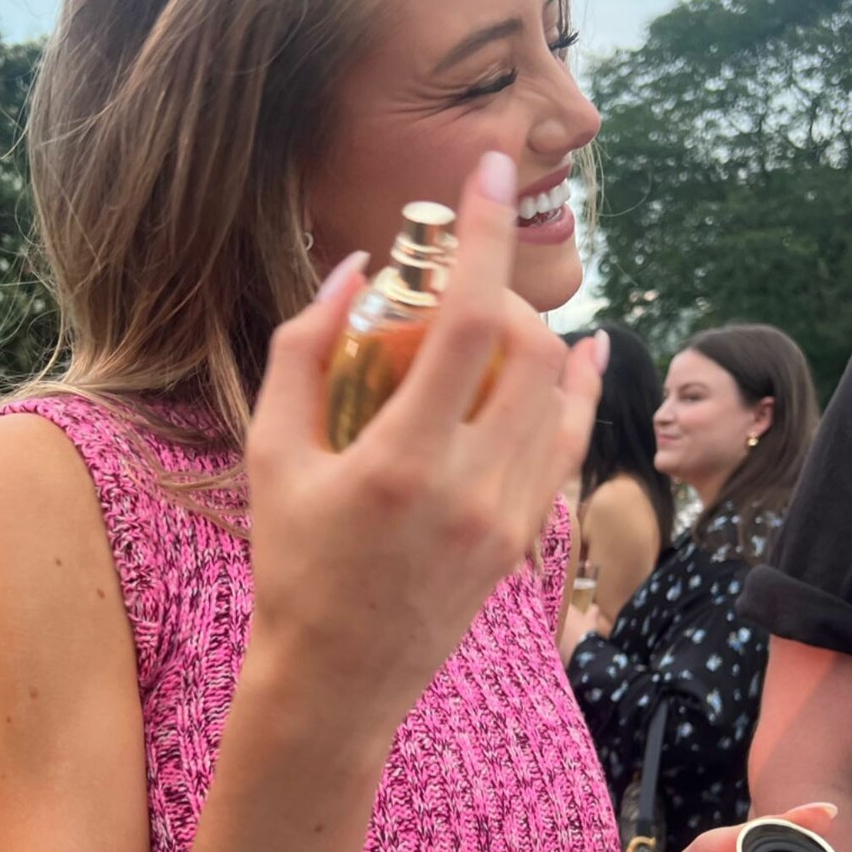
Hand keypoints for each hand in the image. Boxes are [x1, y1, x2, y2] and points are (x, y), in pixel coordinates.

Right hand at [247, 152, 605, 739]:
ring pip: (557, 392)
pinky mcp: (522, 539)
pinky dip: (575, 391)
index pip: (465, 323)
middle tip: (455, 277)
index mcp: (398, 464)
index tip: (491, 170)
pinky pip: (565, 444)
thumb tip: (353, 271)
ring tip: (494, 311)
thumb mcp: (270, 456)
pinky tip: (581, 353)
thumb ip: (300, 354)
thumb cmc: (290, 565)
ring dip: (534, 334)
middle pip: (528, 348)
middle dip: (500, 288)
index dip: (483, 235)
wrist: (336, 681)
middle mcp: (467, 490)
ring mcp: (506, 519)